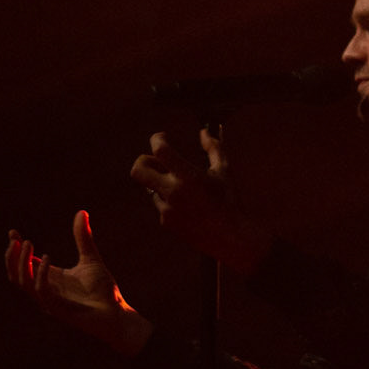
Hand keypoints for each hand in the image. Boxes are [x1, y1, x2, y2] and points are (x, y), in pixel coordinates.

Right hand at [5, 209, 152, 356]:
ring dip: (22, 263)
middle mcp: (46, 290)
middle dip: (12, 257)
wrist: (116, 313)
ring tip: (28, 243)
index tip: (13, 232)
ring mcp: (50, 301)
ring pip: (23, 283)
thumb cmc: (103, 291)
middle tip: (16, 239)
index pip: (25, 264)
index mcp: (50, 279)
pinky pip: (41, 291)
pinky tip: (46, 258)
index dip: (15, 249)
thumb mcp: (90, 259)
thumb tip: (81, 212)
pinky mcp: (58, 309)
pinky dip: (40, 274)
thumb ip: (82, 238)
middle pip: (16, 275)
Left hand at [130, 129, 270, 273]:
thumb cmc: (230, 201)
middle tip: (156, 161)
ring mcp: (167, 208)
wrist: (230, 237)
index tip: (162, 138)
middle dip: (143, 161)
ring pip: (150, 187)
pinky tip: (188, 206)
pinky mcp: (166, 221)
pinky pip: (161, 204)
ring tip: (184, 188)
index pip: (160, 150)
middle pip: (138, 170)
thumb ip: (214, 148)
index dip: (157, 139)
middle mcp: (173, 191)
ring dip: (161, 182)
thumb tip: (204, 132)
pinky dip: (169, 200)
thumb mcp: (224, 171)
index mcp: (188, 176)